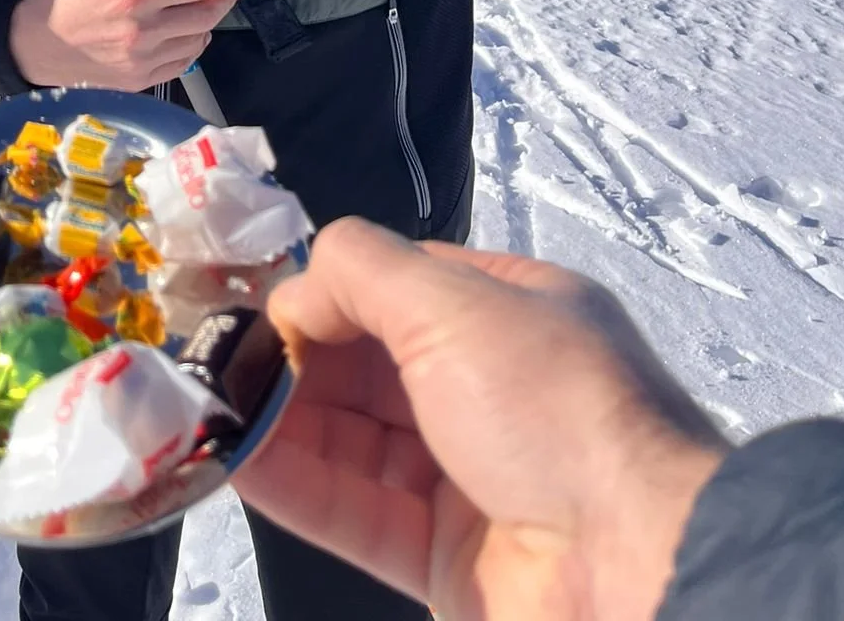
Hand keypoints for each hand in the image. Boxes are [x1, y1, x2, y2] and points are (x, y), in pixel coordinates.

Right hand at [8, 0, 240, 87]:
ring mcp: (142, 60)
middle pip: (207, 13)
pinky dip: (193, 47)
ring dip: (209, 22)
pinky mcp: (138, 81)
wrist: (29, 44)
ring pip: (199, 40)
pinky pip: (182, 64)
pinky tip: (189, 33)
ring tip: (207, 6)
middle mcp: (143, 31)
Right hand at [234, 219, 726, 620]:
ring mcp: (469, 478)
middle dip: (294, 356)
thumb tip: (293, 283)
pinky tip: (235, 461)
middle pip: (370, 364)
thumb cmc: (552, 409)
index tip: (251, 295)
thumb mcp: (456, 306)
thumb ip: (362, 273)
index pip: (402, 283)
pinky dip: (295, 485)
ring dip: (282, 420)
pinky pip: (355, 511)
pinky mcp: (444, 559)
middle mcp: (493, 390)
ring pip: (355, 439)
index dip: (328, 287)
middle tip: (210, 355)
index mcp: (516, 314)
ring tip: (205, 405)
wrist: (639, 570)